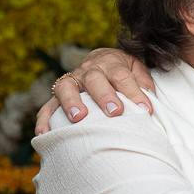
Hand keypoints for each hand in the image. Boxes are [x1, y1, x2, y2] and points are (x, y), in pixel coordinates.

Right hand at [34, 48, 155, 133]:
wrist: (101, 58)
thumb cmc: (122, 70)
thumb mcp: (137, 69)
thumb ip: (144, 83)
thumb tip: (149, 103)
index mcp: (111, 62)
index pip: (122, 76)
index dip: (134, 92)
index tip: (146, 110)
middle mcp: (89, 70)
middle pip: (95, 79)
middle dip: (104, 95)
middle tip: (115, 112)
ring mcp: (71, 81)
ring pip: (67, 88)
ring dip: (71, 102)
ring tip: (79, 118)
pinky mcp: (58, 95)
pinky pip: (48, 106)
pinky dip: (44, 119)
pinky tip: (45, 134)